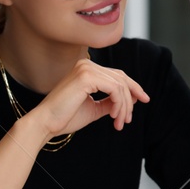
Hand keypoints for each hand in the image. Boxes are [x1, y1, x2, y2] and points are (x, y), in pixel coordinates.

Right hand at [27, 58, 149, 138]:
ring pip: (120, 85)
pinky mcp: (86, 77)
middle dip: (131, 99)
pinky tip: (114, 116)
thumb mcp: (94, 108)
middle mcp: (87, 65)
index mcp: (86, 69)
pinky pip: (114, 89)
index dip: (133, 87)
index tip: (144, 100)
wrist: (45, 124)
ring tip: (120, 122)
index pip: (117, 75)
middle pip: (121, 78)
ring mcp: (86, 68)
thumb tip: (131, 101)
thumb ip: (110, 102)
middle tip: (129, 119)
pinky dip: (119, 103)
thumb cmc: (65, 118)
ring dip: (124, 106)